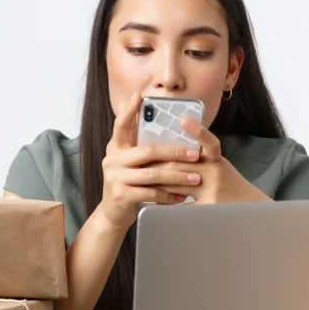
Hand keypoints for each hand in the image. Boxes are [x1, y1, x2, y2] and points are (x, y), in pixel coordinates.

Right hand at [96, 92, 204, 231]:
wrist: (112, 214)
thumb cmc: (127, 183)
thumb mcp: (128, 161)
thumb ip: (136, 143)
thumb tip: (144, 112)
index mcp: (115, 148)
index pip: (121, 125)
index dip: (129, 110)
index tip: (139, 96)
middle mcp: (112, 160)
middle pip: (147, 151)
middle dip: (175, 152)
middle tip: (196, 155)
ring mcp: (115, 178)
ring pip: (153, 174)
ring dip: (177, 176)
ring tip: (196, 177)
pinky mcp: (121, 196)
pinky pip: (151, 193)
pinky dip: (170, 195)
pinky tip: (184, 197)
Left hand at [152, 117, 271, 204]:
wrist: (248, 210)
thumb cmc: (229, 187)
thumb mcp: (219, 168)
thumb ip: (202, 159)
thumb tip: (176, 148)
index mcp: (218, 162)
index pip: (210, 143)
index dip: (198, 131)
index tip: (183, 119)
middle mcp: (216, 174)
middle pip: (182, 165)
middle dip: (159, 164)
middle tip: (142, 162)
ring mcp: (212, 192)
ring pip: (178, 184)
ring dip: (160, 182)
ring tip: (144, 179)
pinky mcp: (206, 209)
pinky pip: (181, 206)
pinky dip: (168, 203)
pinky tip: (156, 202)